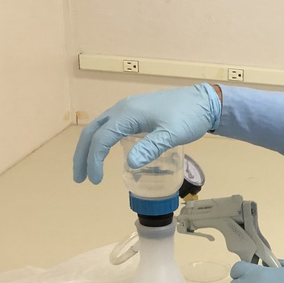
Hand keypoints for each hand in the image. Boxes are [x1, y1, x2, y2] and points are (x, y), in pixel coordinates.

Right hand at [72, 83, 221, 184]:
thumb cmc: (189, 116)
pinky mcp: (136, 112)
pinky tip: (106, 153)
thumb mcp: (172, 134)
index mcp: (127, 114)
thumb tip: (130, 164)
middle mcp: (122, 109)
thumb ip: (152, 147)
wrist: (204, 101)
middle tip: (79, 179)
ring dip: (90, 148)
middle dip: (82, 155)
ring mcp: (128, 109)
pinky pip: (111, 126)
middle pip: (92, 131)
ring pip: (99, 128)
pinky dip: (102, 141)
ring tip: (88, 169)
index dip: (94, 160)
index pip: (101, 138)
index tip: (95, 181)